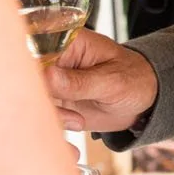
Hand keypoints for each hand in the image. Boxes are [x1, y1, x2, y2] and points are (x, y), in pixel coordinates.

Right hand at [41, 30, 158, 132]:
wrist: (144, 100)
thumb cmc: (134, 78)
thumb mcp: (112, 81)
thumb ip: (80, 81)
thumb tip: (48, 76)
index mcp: (68, 43)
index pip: (36, 51)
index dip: (32, 71)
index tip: (41, 89)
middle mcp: (55, 62)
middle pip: (29, 79)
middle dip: (39, 100)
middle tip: (62, 112)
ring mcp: (53, 84)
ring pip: (34, 101)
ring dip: (51, 117)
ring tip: (77, 121)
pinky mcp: (56, 104)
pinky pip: (45, 117)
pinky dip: (55, 130)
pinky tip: (74, 132)